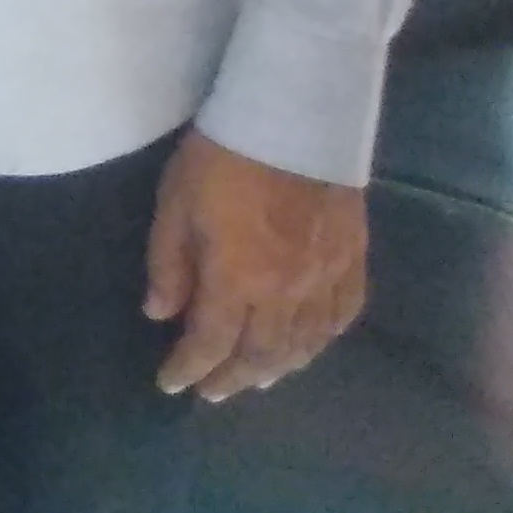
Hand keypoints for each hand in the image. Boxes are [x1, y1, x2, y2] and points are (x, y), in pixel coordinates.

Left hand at [146, 129, 367, 398]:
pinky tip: (307, 347)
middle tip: (211, 392)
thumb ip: (169, 264)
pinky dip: (320, 342)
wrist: (294, 120)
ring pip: (303, 345)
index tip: (171, 384)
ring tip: (254, 380)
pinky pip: (340, 319)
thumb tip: (160, 314)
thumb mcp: (175, 205)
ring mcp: (325, 282)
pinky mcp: (352, 263)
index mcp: (237, 281)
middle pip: (260, 355)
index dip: (188, 369)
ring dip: (276, 369)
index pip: (210, 343)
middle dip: (231, 378)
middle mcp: (286, 295)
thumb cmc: (222, 158)